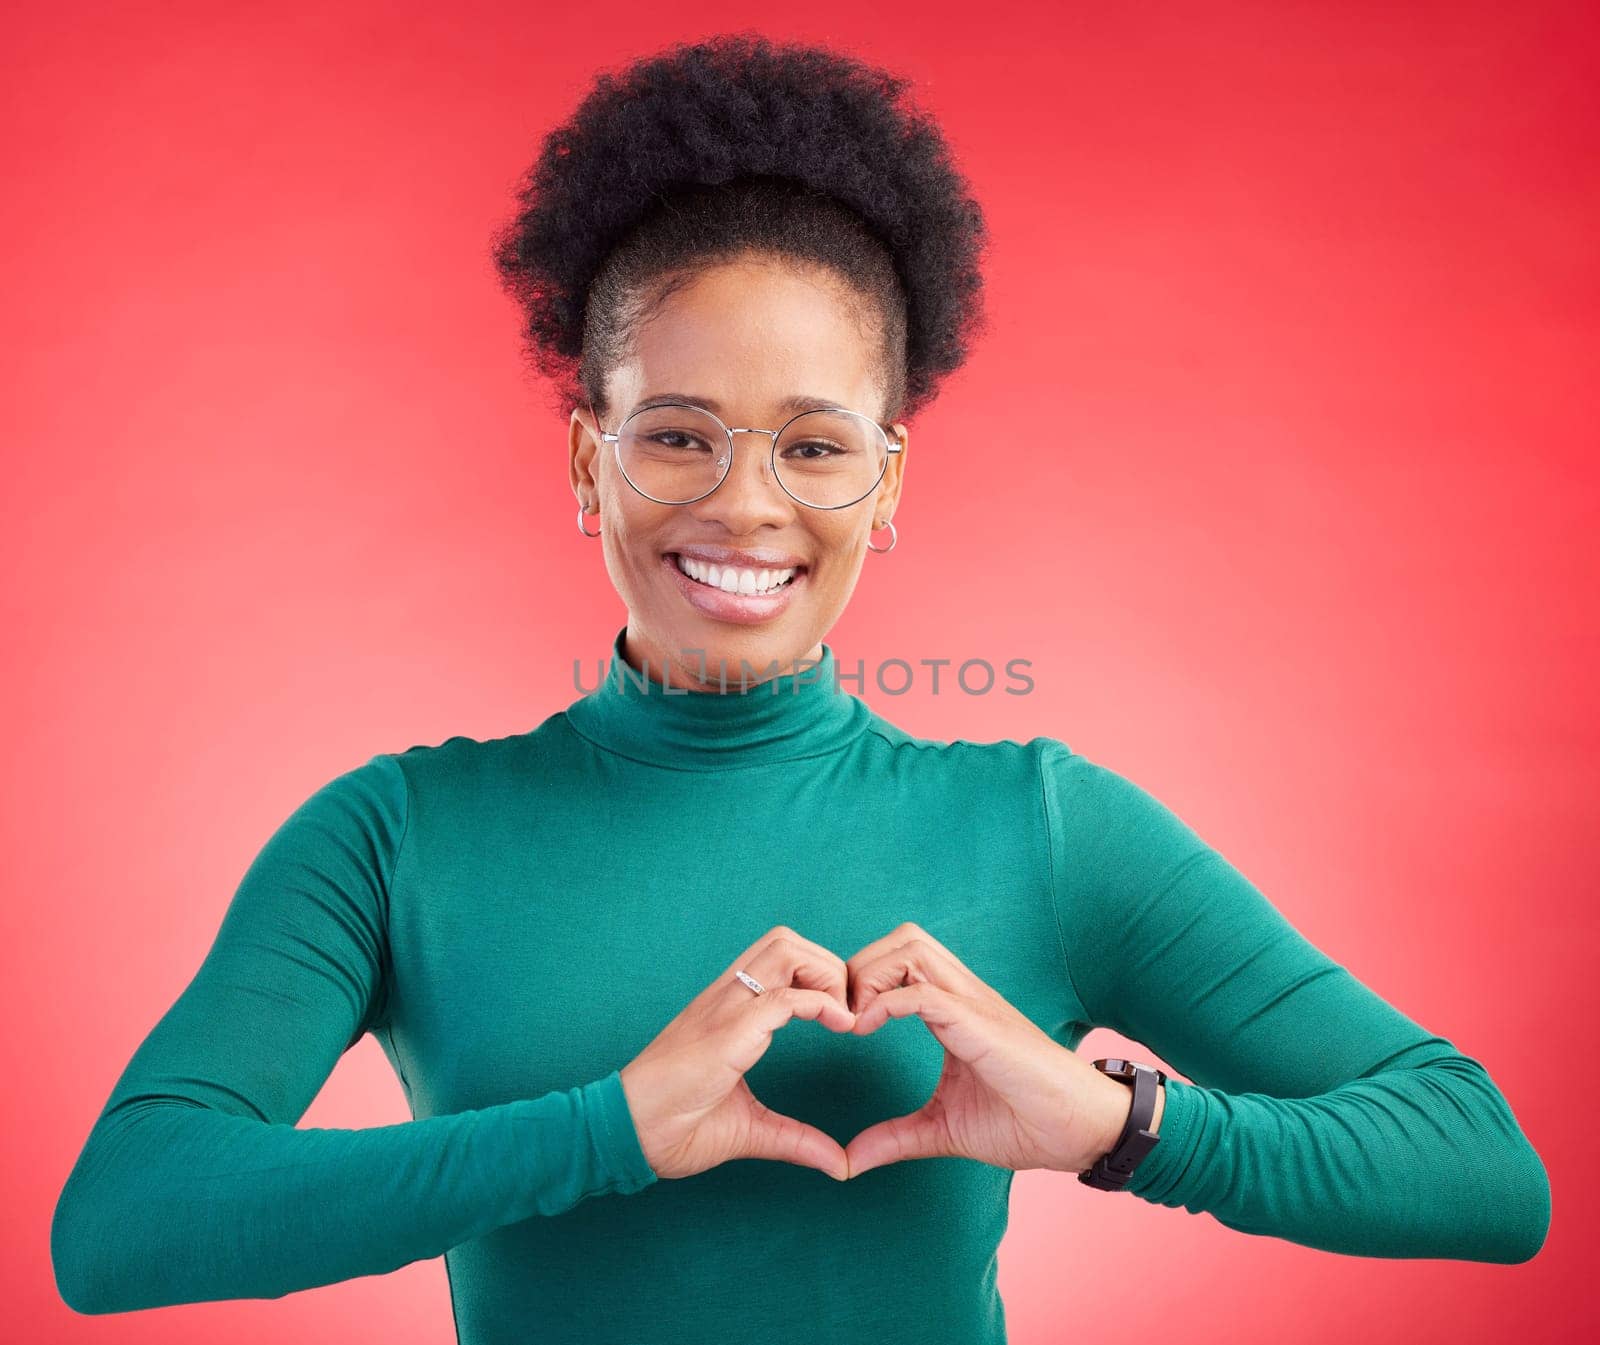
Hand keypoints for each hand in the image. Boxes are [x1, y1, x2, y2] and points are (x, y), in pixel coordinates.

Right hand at [618, 925, 857, 1181]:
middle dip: (828, 964)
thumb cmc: (674, 1127)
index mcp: (729, 1010)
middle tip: (847, 1012)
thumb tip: (838, 1163)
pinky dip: (820, 1004)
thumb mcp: (750, 1129)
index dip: (820, 976)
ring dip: (825, 974)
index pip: (780, 958)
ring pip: (785, 950)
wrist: (626, 1134)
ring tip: (843, 1017)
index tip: (844, 1018)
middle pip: (786, 940)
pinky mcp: (727, 1033)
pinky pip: (782, 999)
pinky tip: (842, 1027)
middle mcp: (727, 998)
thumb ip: (795, 1139)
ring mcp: (725, 1010)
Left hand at [842, 922, 1148, 1178]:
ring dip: (870, 976)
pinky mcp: (980, 1025)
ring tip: (855, 1022)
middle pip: (903, 939)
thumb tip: (852, 1160)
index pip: (901, 960)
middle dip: (861, 966)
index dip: (862, 980)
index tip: (839, 1024)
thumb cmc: (1026, 1123)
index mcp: (955, 1011)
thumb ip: (897, 1137)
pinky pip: (924, 992)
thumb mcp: (944, 1130)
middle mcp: (963, 996)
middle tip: (842, 1016)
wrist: (1081, 1131)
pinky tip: (867, 1031)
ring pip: (912, 948)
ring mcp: (974, 1005)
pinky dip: (885, 1002)